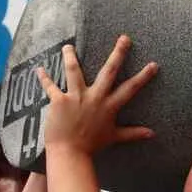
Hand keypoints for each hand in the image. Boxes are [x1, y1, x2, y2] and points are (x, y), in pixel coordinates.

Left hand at [36, 34, 157, 155]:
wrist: (70, 154)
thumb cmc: (92, 146)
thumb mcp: (114, 137)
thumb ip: (133, 133)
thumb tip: (152, 134)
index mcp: (109, 106)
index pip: (130, 88)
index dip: (143, 76)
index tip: (153, 64)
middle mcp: (95, 97)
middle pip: (109, 71)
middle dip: (118, 53)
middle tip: (124, 38)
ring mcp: (77, 97)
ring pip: (74, 70)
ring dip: (70, 56)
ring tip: (68, 46)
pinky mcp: (60, 101)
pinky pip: (50, 86)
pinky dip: (43, 78)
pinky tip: (38, 69)